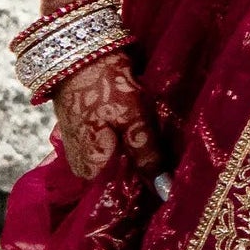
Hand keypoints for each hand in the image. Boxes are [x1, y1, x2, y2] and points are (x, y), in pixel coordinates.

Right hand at [50, 50, 153, 182]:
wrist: (79, 55)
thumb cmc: (104, 86)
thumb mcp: (133, 118)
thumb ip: (146, 155)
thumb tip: (165, 189)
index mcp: (92, 172)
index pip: (125, 194)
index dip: (149, 186)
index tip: (169, 177)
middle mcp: (82, 173)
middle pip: (120, 181)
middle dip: (143, 171)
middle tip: (165, 155)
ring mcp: (81, 158)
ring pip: (116, 167)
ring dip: (135, 158)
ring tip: (154, 142)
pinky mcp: (84, 143)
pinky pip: (109, 154)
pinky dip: (124, 147)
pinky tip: (138, 134)